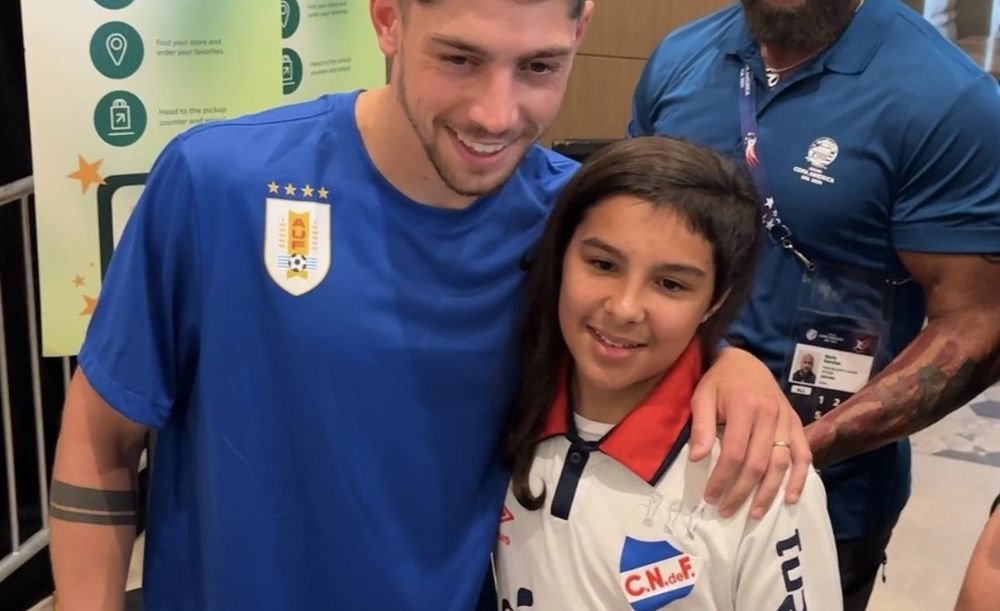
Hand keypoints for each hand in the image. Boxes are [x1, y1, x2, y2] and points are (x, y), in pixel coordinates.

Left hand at [690, 347, 810, 518]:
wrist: (745, 360)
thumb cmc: (719, 381)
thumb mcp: (702, 396)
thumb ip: (701, 427)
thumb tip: (697, 459)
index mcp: (745, 407)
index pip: (734, 452)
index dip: (722, 478)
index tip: (710, 496)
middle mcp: (771, 415)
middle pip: (759, 463)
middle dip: (742, 491)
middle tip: (726, 511)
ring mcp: (787, 420)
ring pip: (782, 464)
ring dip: (769, 493)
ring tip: (753, 513)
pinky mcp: (797, 423)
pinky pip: (803, 455)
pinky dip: (799, 478)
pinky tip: (789, 498)